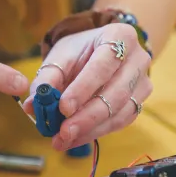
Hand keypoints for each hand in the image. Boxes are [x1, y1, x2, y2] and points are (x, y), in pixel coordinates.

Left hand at [25, 23, 151, 149]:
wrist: (101, 50)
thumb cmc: (81, 50)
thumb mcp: (62, 55)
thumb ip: (47, 78)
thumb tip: (32, 105)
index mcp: (120, 36)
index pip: (103, 65)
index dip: (83, 88)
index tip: (63, 108)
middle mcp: (138, 59)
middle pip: (116, 93)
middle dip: (87, 116)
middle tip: (63, 132)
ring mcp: (142, 82)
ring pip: (119, 112)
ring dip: (89, 129)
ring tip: (63, 140)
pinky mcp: (139, 102)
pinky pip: (120, 122)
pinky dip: (95, 133)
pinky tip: (75, 139)